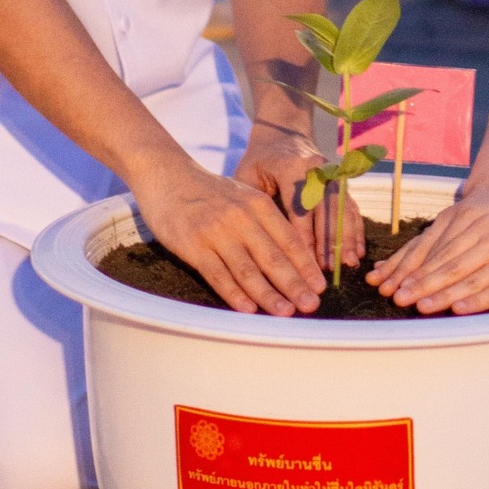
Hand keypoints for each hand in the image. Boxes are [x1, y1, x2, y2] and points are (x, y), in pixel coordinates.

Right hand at [133, 146, 325, 315]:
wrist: (168, 175)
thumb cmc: (210, 192)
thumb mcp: (244, 197)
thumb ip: (265, 221)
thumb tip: (292, 255)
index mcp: (259, 205)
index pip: (289, 240)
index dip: (306, 266)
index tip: (320, 286)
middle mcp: (241, 218)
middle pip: (273, 257)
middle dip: (295, 284)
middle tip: (312, 305)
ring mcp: (216, 232)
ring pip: (248, 270)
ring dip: (269, 295)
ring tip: (286, 313)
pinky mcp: (194, 245)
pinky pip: (218, 274)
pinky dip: (235, 294)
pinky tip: (248, 310)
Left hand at [234, 120, 364, 272]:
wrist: (282, 132)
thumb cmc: (259, 160)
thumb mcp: (247, 176)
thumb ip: (253, 205)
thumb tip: (259, 244)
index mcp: (290, 167)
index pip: (300, 208)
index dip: (305, 238)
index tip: (307, 264)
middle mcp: (316, 169)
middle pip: (326, 210)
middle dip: (330, 242)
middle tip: (331, 269)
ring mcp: (332, 173)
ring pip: (343, 210)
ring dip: (347, 238)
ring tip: (348, 263)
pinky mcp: (341, 180)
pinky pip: (351, 207)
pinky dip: (355, 230)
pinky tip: (357, 250)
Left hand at [368, 195, 488, 315]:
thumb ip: (474, 240)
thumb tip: (444, 263)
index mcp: (480, 223)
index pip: (441, 248)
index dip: (416, 267)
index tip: (396, 282)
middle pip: (448, 264)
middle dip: (420, 283)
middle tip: (397, 298)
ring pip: (466, 279)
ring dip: (440, 295)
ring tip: (419, 307)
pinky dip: (474, 301)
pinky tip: (457, 310)